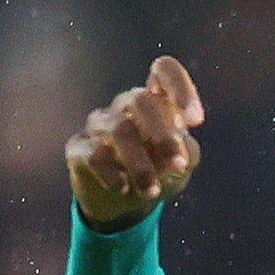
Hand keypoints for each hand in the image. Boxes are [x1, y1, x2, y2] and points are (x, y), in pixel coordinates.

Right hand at [66, 56, 206, 225]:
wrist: (124, 203)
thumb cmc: (159, 173)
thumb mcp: (181, 165)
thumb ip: (187, 152)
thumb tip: (179, 150)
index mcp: (156, 102)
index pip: (162, 71)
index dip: (179, 86)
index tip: (196, 121)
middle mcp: (126, 106)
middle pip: (139, 99)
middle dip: (163, 134)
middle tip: (179, 166)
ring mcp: (100, 124)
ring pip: (118, 129)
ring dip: (140, 164)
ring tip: (152, 192)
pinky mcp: (78, 148)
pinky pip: (94, 154)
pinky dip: (111, 174)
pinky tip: (122, 189)